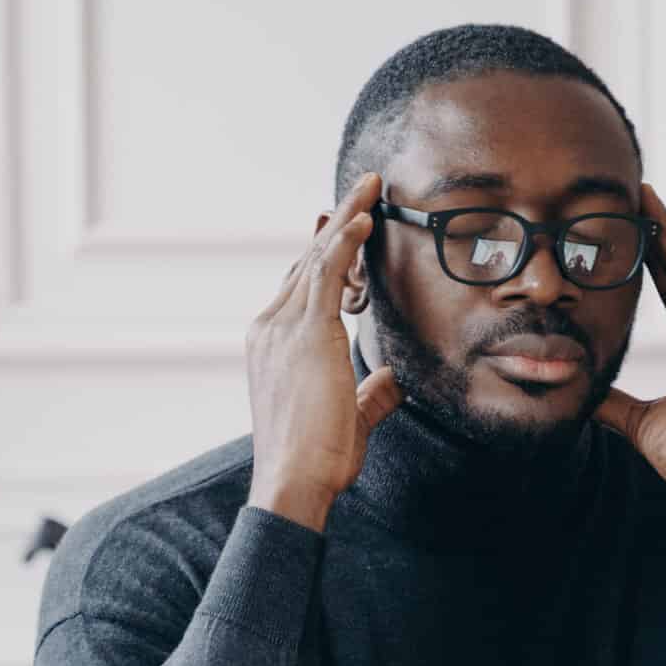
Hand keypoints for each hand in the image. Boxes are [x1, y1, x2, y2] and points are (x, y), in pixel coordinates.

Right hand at [244, 171, 401, 531]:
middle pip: (307, 260)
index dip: (327, 253)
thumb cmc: (317, 459)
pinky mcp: (305, 333)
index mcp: (272, 344)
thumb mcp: (351, 417)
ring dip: (347, 218)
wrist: (294, 479)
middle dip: (338, 223)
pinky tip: (365, 219)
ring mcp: (282, 327)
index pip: (301, 286)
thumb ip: (372, 393)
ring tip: (371, 187)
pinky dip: (346, 243)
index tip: (349, 223)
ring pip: (318, 258)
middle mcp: (270, 327)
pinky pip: (326, 274)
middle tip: (364, 187)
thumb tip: (396, 379)